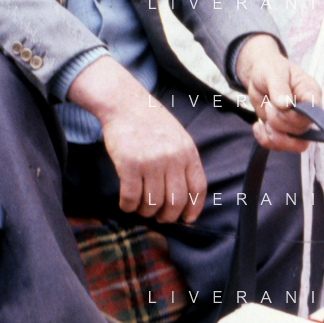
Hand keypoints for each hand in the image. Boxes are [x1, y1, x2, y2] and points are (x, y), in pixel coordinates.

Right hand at [67, 57, 206, 223]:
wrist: (125, 103)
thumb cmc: (151, 121)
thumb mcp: (178, 137)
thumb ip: (183, 161)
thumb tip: (186, 194)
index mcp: (188, 151)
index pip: (198, 188)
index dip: (194, 208)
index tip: (187, 219)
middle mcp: (172, 158)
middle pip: (176, 201)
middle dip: (168, 216)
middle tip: (160, 217)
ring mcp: (151, 161)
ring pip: (153, 203)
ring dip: (146, 212)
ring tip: (141, 208)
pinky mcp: (129, 164)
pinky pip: (131, 198)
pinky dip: (128, 207)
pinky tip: (126, 203)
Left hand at [235, 34, 321, 152]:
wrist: (259, 75)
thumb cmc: (270, 69)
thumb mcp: (273, 73)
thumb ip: (279, 88)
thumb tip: (285, 105)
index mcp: (311, 93)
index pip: (314, 113)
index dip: (297, 116)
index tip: (280, 106)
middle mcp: (307, 111)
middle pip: (300, 129)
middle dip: (279, 121)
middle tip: (269, 105)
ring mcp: (296, 123)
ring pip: (293, 144)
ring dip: (273, 134)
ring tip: (264, 117)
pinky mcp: (284, 131)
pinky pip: (278, 146)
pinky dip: (265, 139)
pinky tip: (258, 126)